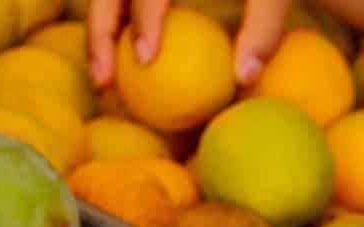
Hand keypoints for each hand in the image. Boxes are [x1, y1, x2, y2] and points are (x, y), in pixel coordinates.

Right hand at [88, 0, 289, 88]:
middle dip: (99, 33)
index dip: (145, 18)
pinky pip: (119, 3)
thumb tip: (244, 78)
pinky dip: (114, 31)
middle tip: (104, 82)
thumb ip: (264, 26)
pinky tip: (119, 66)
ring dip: (99, 36)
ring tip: (103, 82)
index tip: (146, 58)